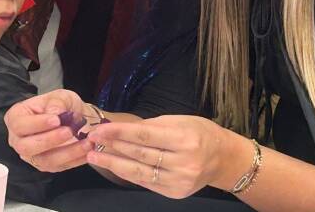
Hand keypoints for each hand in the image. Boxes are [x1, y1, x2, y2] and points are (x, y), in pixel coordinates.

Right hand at [4, 89, 94, 172]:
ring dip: (66, 153)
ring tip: (85, 142)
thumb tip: (55, 113)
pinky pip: (59, 167)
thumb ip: (56, 103)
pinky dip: (75, 159)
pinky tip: (87, 150)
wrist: (74, 117)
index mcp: (16, 118)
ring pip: (44, 160)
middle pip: (27, 147)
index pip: (20, 125)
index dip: (37, 124)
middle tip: (68, 131)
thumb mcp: (60, 96)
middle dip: (49, 140)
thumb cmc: (60, 105)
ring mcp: (32, 156)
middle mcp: (19, 140)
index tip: (56, 119)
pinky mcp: (46, 166)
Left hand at [86, 115, 248, 198]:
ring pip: (139, 172)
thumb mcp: (179, 120)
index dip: (119, 133)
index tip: (99, 129)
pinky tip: (113, 166)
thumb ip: (151, 126)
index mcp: (185, 139)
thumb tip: (121, 128)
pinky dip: (127, 173)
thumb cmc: (200, 133)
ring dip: (113, 163)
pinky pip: (146, 182)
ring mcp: (179, 181)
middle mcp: (183, 162)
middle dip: (112, 146)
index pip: (144, 136)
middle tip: (91, 140)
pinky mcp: (175, 193)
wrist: (223, 159)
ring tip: (94, 155)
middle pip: (139, 154)